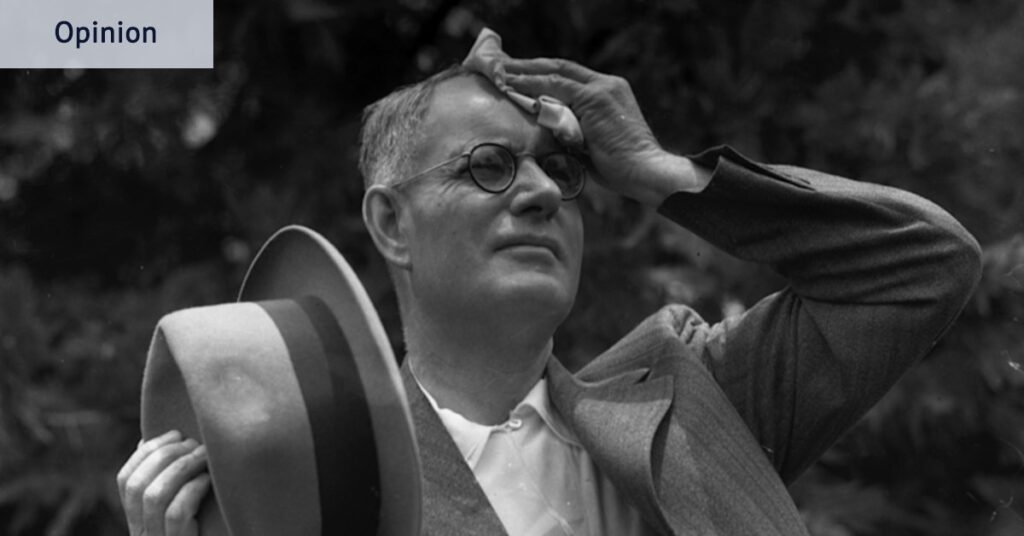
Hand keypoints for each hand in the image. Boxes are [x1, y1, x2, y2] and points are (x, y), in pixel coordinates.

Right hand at [116, 430, 210, 535]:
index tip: (174, 432)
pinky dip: (191, 489)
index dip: (146, 452)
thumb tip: (161, 440)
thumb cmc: (207, 532)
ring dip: (180, 467)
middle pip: (136, 485)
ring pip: (154, 497)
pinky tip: (208, 479)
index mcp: (137, 521)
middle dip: (165, 455)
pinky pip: (177, 513)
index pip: (125, 479)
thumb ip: (172, 484)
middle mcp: (141, 533)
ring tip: (204, 454)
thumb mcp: (185, 510)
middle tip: (194, 442)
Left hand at [503, 58, 708, 204]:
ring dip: (525, 72)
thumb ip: (573, 133)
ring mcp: (602, 89)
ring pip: (556, 73)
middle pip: (560, 67)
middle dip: (529, 66)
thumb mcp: (592, 145)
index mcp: (608, 92)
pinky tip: (513, 86)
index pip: (569, 77)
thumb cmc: (621, 168)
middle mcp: (606, 84)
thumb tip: (548, 135)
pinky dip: (533, 85)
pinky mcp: (596, 98)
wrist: (645, 171)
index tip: (519, 76)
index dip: (542, 74)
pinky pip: (557, 87)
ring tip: (500, 73)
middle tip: (502, 66)